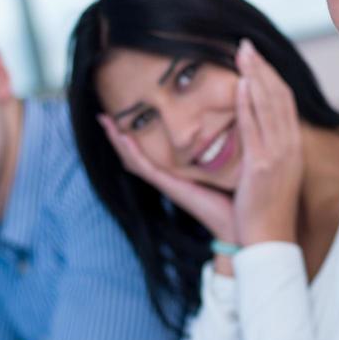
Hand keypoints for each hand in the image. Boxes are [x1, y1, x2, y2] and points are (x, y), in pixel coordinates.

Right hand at [98, 113, 236, 242]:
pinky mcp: (169, 187)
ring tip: (105, 121)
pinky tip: (124, 138)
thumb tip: (224, 129)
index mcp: (175, 174)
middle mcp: (165, 178)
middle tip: (103, 116)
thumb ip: (216, 153)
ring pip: (132, 159)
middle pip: (132, 155)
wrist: (235, 224)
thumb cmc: (232, 198)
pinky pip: (145, 167)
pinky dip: (132, 152)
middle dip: (117, 136)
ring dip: (117, 140)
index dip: (133, 136)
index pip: (146, 152)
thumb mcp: (221, 169)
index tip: (122, 116)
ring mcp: (164, 183)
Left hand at [232, 40, 302, 245]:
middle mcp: (290, 147)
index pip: (284, 102)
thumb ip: (266, 150)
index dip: (270, 77)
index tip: (255, 58)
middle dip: (262, 68)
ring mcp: (278, 156)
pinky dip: (248, 105)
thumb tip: (260, 134)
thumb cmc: (266, 210)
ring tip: (241, 54)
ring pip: (269, 106)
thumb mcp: (271, 175)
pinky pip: (255, 129)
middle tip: (245, 44)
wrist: (269, 240)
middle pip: (279, 97)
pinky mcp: (262, 167)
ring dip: (255, 77)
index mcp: (292, 148)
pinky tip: (239, 86)